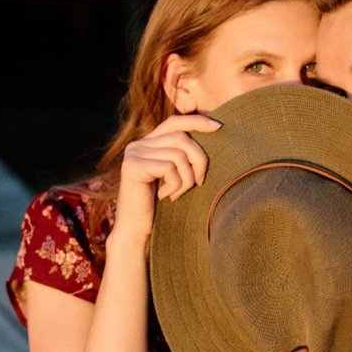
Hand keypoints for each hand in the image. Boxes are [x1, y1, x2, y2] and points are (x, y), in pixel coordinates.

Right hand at [111, 114, 221, 236]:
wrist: (136, 229)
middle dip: (199, 160)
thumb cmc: (159, 205)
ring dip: (187, 178)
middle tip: (199, 182)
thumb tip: (211, 132)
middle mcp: (138, 144)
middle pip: (181, 137)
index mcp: (147, 143)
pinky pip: (169, 168)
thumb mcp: (174, 176)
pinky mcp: (133, 166)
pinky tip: (165, 196)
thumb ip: (182, 155)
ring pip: (178, 154)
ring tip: (179, 193)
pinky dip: (175, 185)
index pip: (174, 121)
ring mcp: (133, 154)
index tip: (218, 126)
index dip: (197, 121)